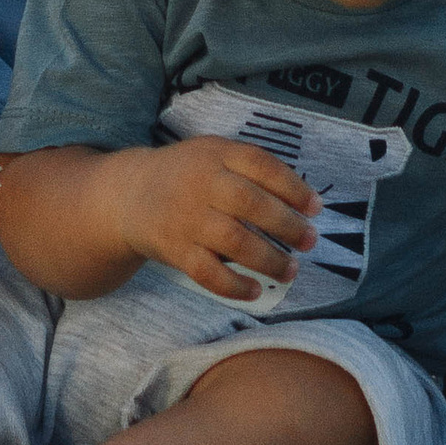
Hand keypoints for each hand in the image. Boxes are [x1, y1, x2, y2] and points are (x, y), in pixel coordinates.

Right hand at [116, 137, 317, 304]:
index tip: (316, 208)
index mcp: (215, 154)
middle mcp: (201, 183)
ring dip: (269, 260)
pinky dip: (234, 285)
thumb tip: (302, 200)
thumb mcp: (213, 154)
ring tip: (291, 270)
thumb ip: (250, 168)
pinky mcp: (174, 249)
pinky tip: (256, 290)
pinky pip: (207, 273)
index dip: (293, 186)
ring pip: (233, 241)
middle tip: (310, 241)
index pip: (261, 165)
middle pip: (250, 203)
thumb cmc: (187, 175)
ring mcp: (186, 218)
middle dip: (286, 225)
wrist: (129, 194)